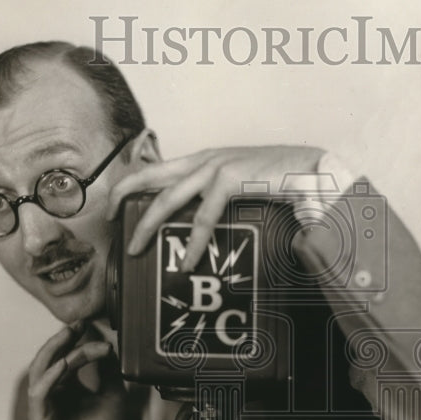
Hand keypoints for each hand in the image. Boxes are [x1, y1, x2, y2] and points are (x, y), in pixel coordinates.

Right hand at [27, 323, 125, 419]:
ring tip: (70, 337)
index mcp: (65, 387)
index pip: (66, 356)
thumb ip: (108, 371)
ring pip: (41, 371)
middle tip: (78, 324)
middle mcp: (51, 394)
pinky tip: (64, 365)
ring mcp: (43, 407)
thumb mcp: (111, 395)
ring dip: (56, 352)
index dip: (77, 340)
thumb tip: (109, 343)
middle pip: (50, 358)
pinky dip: (50, 377)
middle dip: (62, 339)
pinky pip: (39, 394)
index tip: (92, 326)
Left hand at [107, 145, 324, 270]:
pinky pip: (204, 216)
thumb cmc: (281, 180)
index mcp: (204, 159)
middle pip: (150, 177)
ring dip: (148, 226)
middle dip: (123, 198)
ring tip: (137, 249)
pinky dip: (195, 242)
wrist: (313, 168)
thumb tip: (200, 227)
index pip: (157, 168)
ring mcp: (216, 167)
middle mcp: (204, 159)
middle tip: (106, 220)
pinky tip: (189, 260)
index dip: (131, 183)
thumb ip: (219, 200)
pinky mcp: (232, 180)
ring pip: (168, 198)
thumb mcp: (241, 186)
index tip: (113, 205)